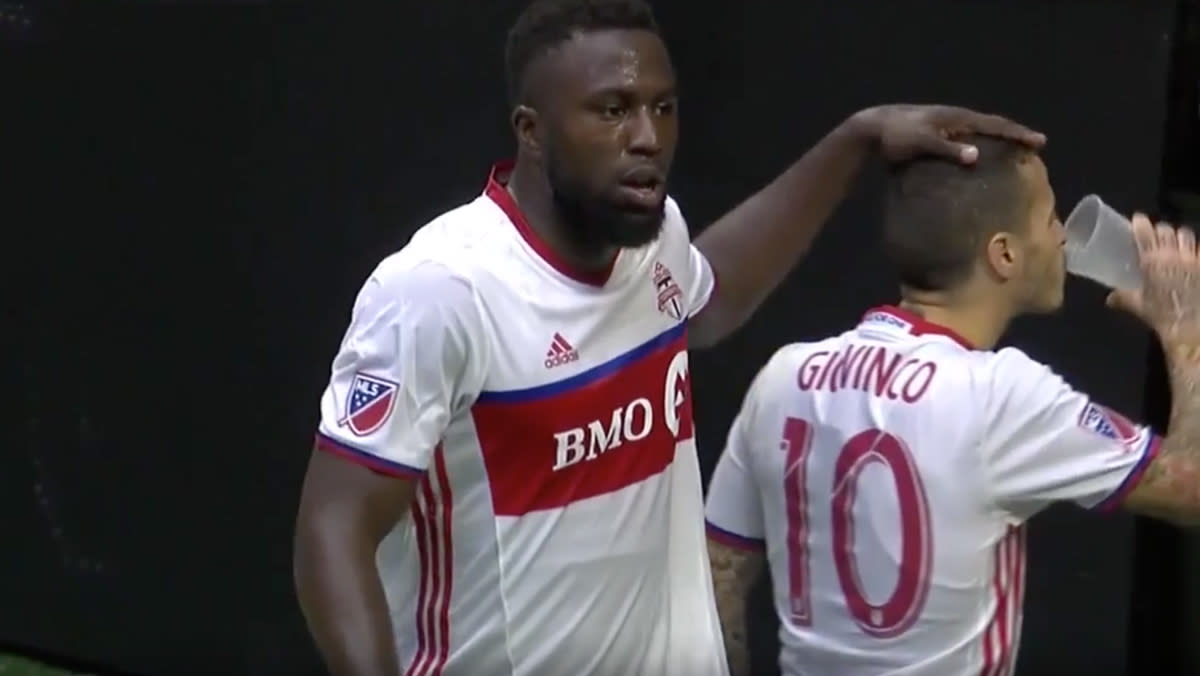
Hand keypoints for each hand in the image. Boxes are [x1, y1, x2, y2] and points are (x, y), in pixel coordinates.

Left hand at [853, 104, 1045, 164]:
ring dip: (998, 141)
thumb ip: (947, 148)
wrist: (872, 128)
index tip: (1039, 142)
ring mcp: (947, 128)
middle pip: (992, 126)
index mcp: (957, 118)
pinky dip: (979, 148)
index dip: (1017, 133)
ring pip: (980, 133)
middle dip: (1014, 135)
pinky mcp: (937, 137)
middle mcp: (956, 120)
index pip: (995, 125)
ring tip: (1015, 154)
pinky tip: (981, 163)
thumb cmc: (897, 135)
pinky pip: (965, 142)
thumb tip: (976, 155)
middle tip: (1035, 146)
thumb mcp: (921, 142)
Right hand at [1107, 214, 1199, 340]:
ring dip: (1179, 235)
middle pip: (1167, 229)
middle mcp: (1173, 254)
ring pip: (1186, 234)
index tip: (1137, 219)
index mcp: (1152, 260)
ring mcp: (1192, 259)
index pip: (1144, 232)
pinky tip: (1191, 257)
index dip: (1140, 223)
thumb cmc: (1162, 315)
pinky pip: (1199, 250)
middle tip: (1155, 234)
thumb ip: (1124, 298)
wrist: (1191, 325)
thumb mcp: (1139, 306)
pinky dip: (1194, 250)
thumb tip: (1110, 298)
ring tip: (1176, 241)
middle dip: (1160, 229)